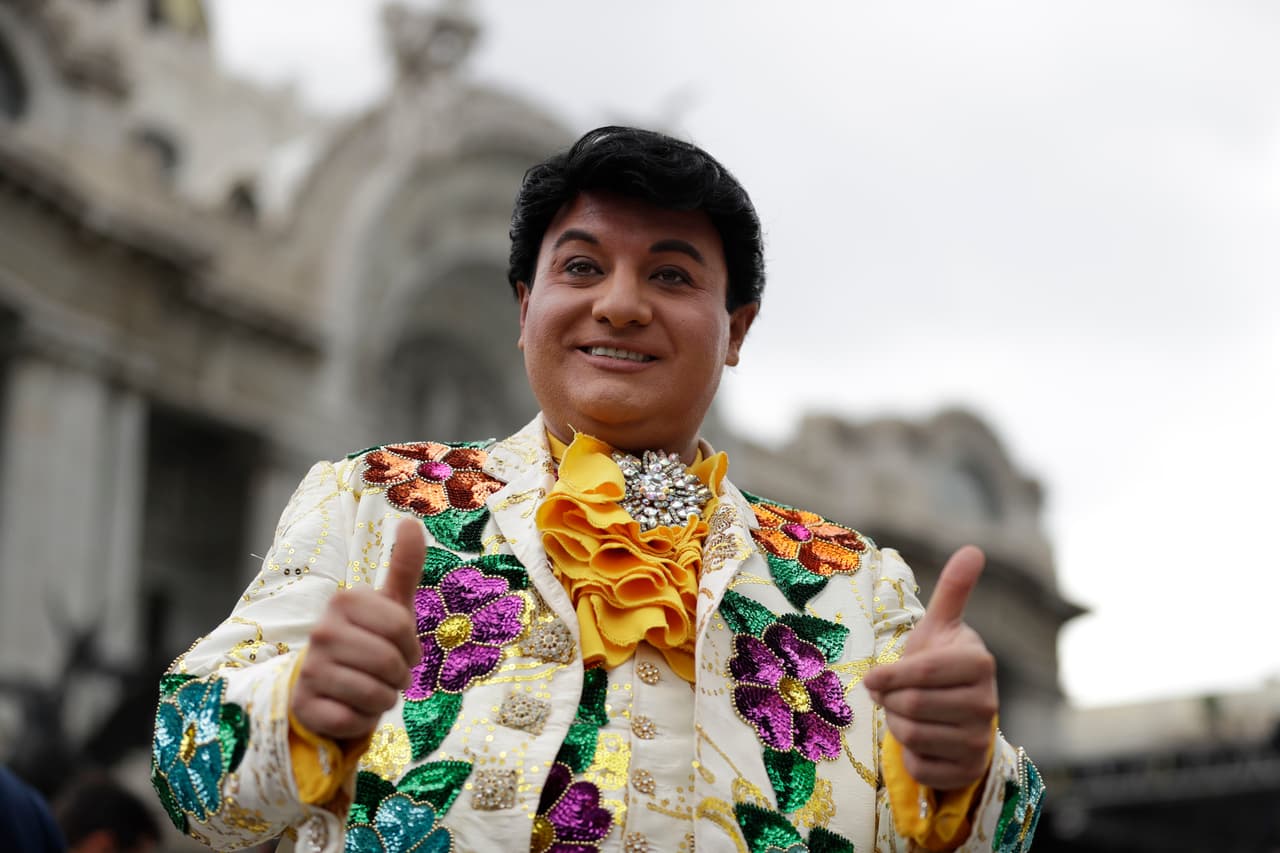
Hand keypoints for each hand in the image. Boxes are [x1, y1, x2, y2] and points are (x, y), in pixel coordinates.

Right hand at [290, 519, 424, 741]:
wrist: (329, 687)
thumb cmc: (369, 641)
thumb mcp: (391, 605)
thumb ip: (405, 565)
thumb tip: (410, 519)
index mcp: (345, 601)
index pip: (402, 628)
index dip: (410, 646)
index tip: (399, 648)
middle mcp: (322, 630)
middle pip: (390, 662)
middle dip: (399, 676)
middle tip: (386, 674)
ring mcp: (309, 667)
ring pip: (374, 694)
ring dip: (382, 699)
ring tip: (370, 690)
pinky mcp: (303, 705)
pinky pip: (352, 719)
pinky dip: (361, 720)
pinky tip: (349, 708)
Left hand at [862, 545, 997, 789]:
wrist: (954, 712)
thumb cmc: (939, 663)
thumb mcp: (940, 626)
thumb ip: (953, 589)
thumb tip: (973, 549)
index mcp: (980, 663)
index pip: (921, 673)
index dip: (890, 676)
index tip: (876, 676)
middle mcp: (988, 704)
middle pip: (912, 706)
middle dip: (890, 700)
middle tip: (892, 694)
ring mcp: (980, 740)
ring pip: (912, 736)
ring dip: (896, 724)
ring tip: (906, 713)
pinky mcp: (968, 771)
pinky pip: (919, 767)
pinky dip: (907, 755)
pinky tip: (919, 739)